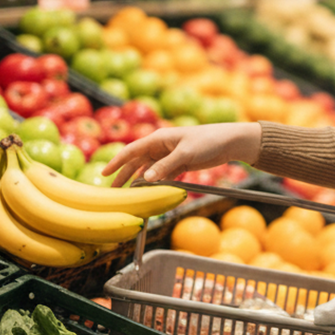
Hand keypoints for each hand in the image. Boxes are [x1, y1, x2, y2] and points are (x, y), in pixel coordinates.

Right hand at [101, 122, 260, 186]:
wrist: (230, 142)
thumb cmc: (208, 141)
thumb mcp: (185, 154)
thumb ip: (165, 167)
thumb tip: (145, 180)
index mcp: (159, 139)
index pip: (132, 150)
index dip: (117, 162)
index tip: (104, 173)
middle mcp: (161, 147)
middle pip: (137, 162)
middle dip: (125, 175)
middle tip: (113, 191)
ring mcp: (170, 156)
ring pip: (149, 170)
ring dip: (140, 181)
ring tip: (130, 195)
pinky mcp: (180, 164)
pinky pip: (163, 175)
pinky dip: (156, 183)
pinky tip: (150, 193)